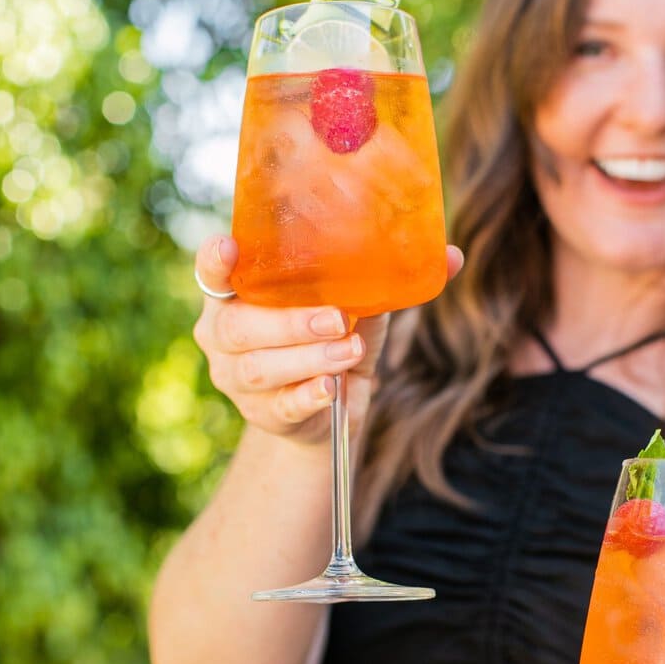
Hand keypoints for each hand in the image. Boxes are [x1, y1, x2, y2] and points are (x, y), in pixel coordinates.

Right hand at [191, 234, 463, 443]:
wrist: (332, 404)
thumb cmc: (337, 335)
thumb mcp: (360, 304)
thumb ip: (386, 278)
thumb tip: (452, 258)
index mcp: (239, 292)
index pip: (212, 272)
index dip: (214, 261)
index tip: (228, 249)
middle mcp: (225, 333)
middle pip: (239, 326)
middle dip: (288, 321)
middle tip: (336, 319)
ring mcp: (238, 378)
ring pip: (259, 368)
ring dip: (308, 358)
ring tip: (349, 351)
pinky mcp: (264, 414)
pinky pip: (281, 406)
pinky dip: (308, 397)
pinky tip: (332, 389)